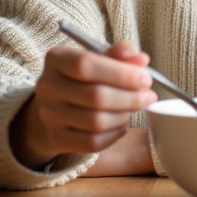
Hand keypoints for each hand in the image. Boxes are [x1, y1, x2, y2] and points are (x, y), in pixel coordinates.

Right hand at [10, 39, 157, 170]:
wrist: (56, 105)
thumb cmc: (84, 77)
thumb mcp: (99, 58)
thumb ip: (120, 54)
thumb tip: (141, 59)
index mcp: (56, 59)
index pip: (86, 65)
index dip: (121, 73)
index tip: (146, 79)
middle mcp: (47, 86)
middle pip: (95, 96)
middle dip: (130, 98)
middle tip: (148, 96)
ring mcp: (49, 115)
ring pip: (96, 122)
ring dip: (123, 116)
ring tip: (132, 109)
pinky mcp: (55, 138)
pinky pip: (92, 142)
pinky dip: (114, 135)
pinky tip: (121, 124)